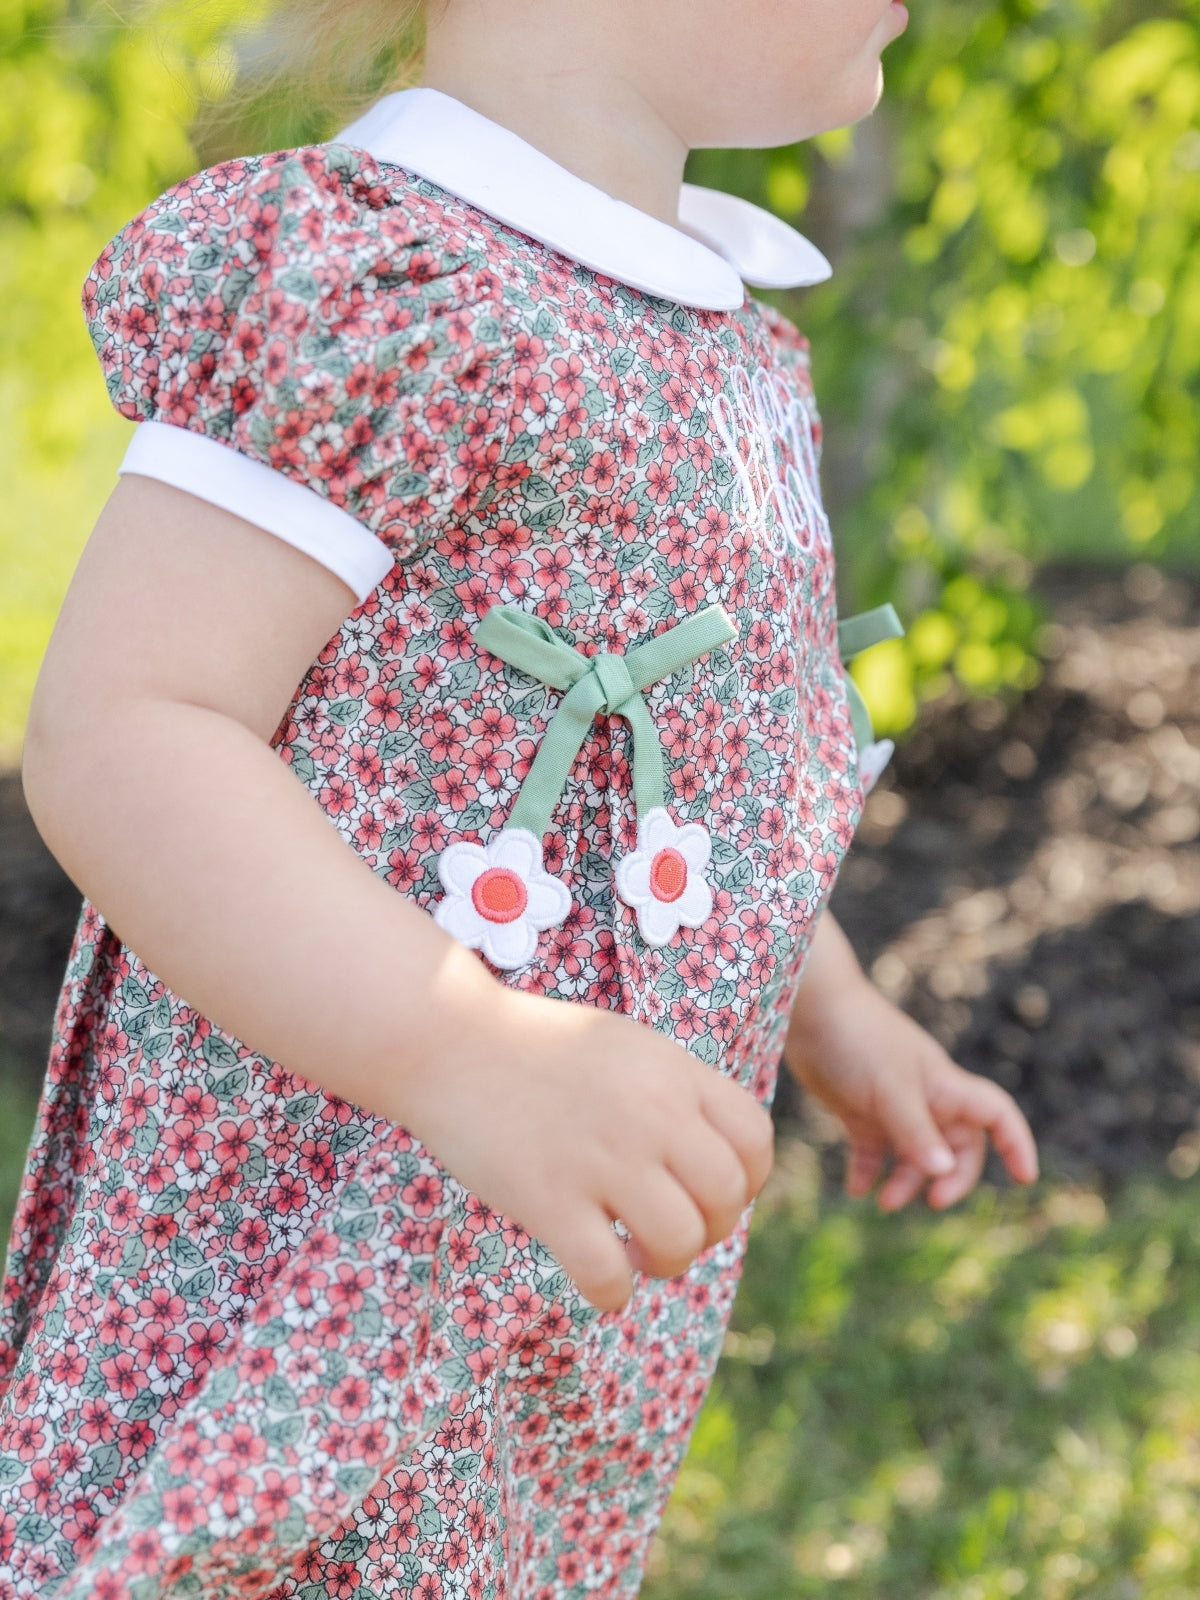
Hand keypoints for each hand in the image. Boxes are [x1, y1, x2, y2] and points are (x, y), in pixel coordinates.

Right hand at [401, 978, 774, 1311]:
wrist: (447, 1041)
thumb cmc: (536, 1048)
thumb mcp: (626, 1046)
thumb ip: (676, 1093)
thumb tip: (719, 1163)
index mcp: (673, 1072)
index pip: (756, 1140)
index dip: (747, 1180)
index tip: (711, 1192)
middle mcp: (650, 1113)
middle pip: (727, 1199)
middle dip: (711, 1229)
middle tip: (670, 1228)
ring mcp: (601, 1158)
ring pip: (680, 1243)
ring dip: (666, 1263)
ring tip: (637, 1254)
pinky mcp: (549, 1200)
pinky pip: (609, 1276)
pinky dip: (613, 1295)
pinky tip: (599, 1281)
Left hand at [783, 917, 1037, 1209]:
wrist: (810, 1008)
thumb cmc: (858, 1039)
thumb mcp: (890, 1090)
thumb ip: (915, 1132)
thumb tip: (943, 1171)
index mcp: (945, 1086)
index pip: (995, 1115)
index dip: (1015, 1144)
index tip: (1023, 1180)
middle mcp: (925, 1097)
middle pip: (956, 1147)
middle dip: (950, 1177)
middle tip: (931, 1202)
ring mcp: (892, 1105)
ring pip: (912, 1155)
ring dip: (904, 1182)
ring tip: (883, 1202)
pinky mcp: (859, 1110)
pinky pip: (872, 1150)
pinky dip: (868, 1172)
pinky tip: (857, 1190)